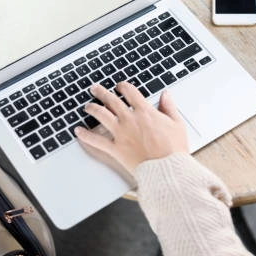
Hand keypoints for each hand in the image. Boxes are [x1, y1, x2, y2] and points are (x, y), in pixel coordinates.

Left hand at [74, 82, 188, 173]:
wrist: (167, 168)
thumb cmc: (174, 149)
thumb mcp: (177, 124)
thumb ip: (169, 107)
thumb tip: (165, 95)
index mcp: (145, 112)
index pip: (130, 92)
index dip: (123, 86)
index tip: (120, 86)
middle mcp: (130, 120)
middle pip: (111, 100)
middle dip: (101, 92)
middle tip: (95, 89)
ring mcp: (121, 134)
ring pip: (101, 115)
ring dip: (92, 108)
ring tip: (87, 106)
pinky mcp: (116, 149)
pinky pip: (96, 140)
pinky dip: (85, 135)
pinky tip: (79, 131)